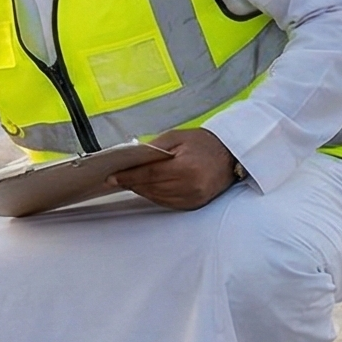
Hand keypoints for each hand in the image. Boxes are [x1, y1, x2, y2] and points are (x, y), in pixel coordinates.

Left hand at [117, 126, 240, 210]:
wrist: (230, 154)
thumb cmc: (204, 143)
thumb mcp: (177, 137)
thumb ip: (154, 148)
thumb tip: (131, 159)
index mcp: (186, 167)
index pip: (149, 174)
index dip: (128, 177)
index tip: (111, 178)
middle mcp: (190, 186)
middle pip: (151, 187)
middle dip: (131, 183)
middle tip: (115, 179)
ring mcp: (193, 198)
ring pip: (156, 197)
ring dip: (141, 190)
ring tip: (129, 182)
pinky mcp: (194, 204)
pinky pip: (167, 203)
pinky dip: (154, 196)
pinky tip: (147, 188)